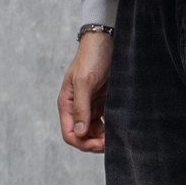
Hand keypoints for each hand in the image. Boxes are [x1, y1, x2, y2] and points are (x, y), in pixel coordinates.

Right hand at [58, 32, 113, 153]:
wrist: (106, 41)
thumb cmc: (91, 57)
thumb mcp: (84, 82)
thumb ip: (81, 108)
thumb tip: (79, 132)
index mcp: (67, 104)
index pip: (70, 134)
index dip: (84, 143)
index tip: (100, 143)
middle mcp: (77, 108)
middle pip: (82, 137)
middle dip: (95, 143)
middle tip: (111, 142)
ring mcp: (89, 107)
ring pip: (94, 133)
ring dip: (103, 138)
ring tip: (116, 136)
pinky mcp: (102, 104)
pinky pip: (104, 123)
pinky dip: (110, 129)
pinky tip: (118, 128)